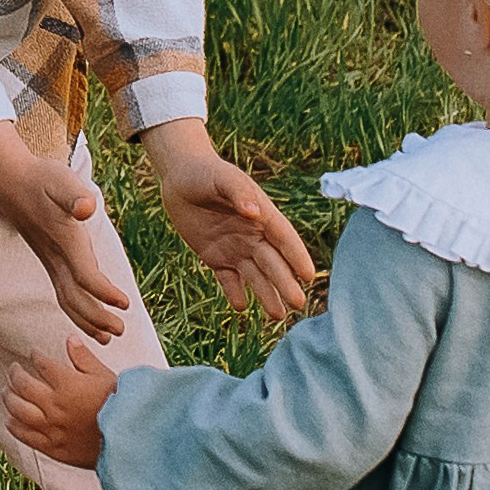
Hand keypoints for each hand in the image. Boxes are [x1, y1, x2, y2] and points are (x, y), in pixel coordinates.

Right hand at [0, 123, 132, 340]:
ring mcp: (49, 261)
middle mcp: (55, 256)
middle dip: (97, 318)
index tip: (125, 303)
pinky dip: (77, 310)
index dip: (104, 292)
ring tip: (108, 336)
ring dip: (87, 320)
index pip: (84, 276)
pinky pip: (62, 293)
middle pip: (75, 297)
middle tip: (121, 331)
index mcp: (64, 240)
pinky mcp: (49, 260)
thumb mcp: (60, 179)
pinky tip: (90, 317)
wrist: (9, 180)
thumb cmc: (41, 178)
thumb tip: (87, 207)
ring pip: (66, 300)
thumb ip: (74, 194)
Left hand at [4, 334, 118, 471]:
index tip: (34, 354)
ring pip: (18, 410)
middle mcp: (54, 405)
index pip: (41, 364)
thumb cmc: (121, 406)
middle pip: (23, 385)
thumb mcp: (105, 376)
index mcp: (67, 384)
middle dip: (15, 374)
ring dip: (9, 398)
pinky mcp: (53, 447)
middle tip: (13, 369)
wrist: (129, 441)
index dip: (35, 356)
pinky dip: (14, 426)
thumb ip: (84, 358)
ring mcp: (51, 427)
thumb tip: (70, 339)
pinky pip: (26, 436)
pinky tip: (10, 420)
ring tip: (6, 392)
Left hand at [140, 119, 315, 323]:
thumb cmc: (206, 173)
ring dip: (266, 295)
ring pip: (255, 276)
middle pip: (273, 263)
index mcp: (262, 216)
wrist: (180, 177)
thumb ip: (238, 193)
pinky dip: (234, 293)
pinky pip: (228, 280)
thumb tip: (254, 212)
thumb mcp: (223, 178)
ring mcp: (236, 249)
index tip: (309, 276)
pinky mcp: (215, 258)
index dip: (297, 257)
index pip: (284, 239)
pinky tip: (240, 307)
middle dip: (285, 283)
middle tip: (298, 305)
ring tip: (277, 316)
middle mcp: (253, 236)